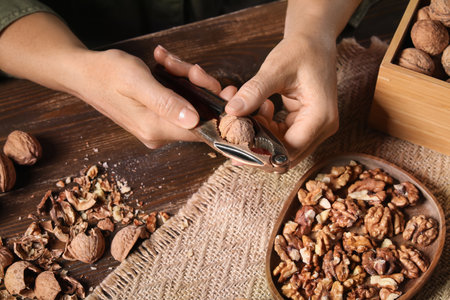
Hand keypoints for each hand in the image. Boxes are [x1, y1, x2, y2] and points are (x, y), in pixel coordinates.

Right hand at [64, 45, 229, 147]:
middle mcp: (158, 135)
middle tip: (184, 65)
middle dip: (198, 86)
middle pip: (197, 116)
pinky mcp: (154, 119)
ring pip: (188, 105)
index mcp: (155, 129)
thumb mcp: (137, 82)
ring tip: (166, 61)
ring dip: (184, 80)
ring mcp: (156, 128)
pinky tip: (163, 65)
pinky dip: (175, 82)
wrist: (82, 73)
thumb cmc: (107, 73)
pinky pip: (177, 102)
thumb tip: (194, 120)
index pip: (201, 130)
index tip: (227, 90)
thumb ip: (166, 102)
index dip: (218, 111)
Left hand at [225, 35, 338, 165]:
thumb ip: (254, 91)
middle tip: (236, 134)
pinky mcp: (307, 124)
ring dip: (263, 137)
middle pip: (287, 155)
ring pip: (283, 149)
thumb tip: (232, 111)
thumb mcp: (275, 69)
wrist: (314, 42)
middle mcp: (322, 127)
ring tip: (251, 114)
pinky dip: (268, 130)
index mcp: (320, 117)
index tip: (236, 148)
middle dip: (259, 147)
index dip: (261, 154)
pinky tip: (261, 111)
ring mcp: (316, 128)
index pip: (289, 151)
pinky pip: (284, 138)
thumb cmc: (300, 51)